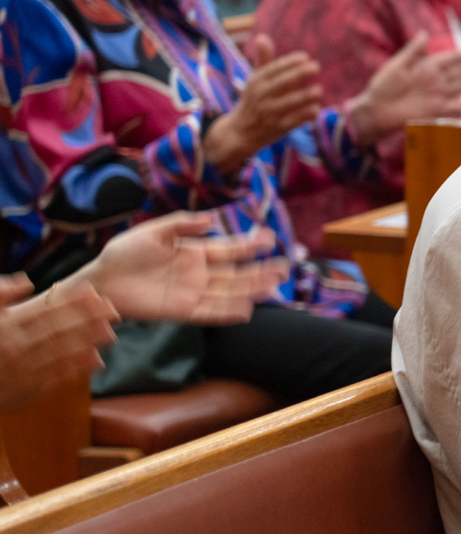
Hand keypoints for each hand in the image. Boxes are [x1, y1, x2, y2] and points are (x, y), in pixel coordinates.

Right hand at [0, 274, 117, 407]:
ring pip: (62, 352)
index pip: (45, 309)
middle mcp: (16, 346)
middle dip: (88, 319)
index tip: (95, 293)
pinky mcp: (28, 390)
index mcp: (7, 325)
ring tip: (111, 331)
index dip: (72, 301)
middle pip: (59, 328)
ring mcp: (23, 369)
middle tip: (114, 310)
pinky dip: (77, 368)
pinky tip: (96, 359)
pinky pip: (57, 377)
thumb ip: (0, 295)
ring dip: (88, 342)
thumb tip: (26, 281)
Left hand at [83, 214, 285, 325]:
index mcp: (194, 253)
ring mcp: (193, 293)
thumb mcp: (153, 231)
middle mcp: (199, 274)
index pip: (229, 249)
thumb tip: (212, 220)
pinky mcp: (182, 311)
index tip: (270, 238)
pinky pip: (210, 312)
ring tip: (274, 286)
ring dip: (252, 290)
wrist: (102, 280)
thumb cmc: (124, 253)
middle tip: (283, 267)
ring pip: (230, 292)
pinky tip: (246, 310)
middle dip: (260, 271)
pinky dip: (227, 313)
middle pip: (237, 274)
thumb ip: (181, 224)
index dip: (249, 244)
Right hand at [204, 33, 322, 170]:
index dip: (289, 62)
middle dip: (298, 74)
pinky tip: (315, 109)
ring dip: (303, 96)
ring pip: (288, 103)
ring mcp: (269, 113)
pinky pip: (292, 121)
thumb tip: (262, 36)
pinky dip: (303, 116)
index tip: (305, 56)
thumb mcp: (255, 80)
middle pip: (280, 83)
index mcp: (256, 81)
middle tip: (316, 67)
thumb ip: (263, 60)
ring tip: (319, 90)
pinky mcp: (277, 128)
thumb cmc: (254, 100)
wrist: (240, 132)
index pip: (273, 69)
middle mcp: (261, 96)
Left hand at [347, 33, 460, 141]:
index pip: (451, 58)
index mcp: (427, 66)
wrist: (376, 110)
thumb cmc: (383, 86)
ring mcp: (438, 95)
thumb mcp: (396, 65)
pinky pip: (456, 108)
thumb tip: (424, 33)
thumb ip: (412, 51)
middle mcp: (436, 80)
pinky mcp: (436, 110)